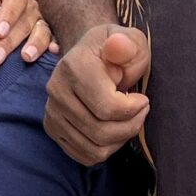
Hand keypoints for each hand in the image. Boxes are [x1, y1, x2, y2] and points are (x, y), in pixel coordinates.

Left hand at [0, 0, 54, 65]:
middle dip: (11, 40)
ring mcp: (39, 21)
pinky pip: (53, 40)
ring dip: (35, 44)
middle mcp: (28, 6)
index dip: (8, 14)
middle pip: (25, 20)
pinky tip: (53, 51)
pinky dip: (55, 44)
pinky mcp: (46, 37)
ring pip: (42, 30)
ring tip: (26, 57)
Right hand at [42, 25, 150, 165]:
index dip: (135, 109)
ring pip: (94, 148)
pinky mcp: (52, 127)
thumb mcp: (129, 40)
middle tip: (140, 112)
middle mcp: (57, 90)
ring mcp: (52, 111)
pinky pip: (84, 155)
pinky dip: (105, 149)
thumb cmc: (116, 51)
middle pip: (100, 132)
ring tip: (127, 120)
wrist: (90, 56)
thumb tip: (117, 46)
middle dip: (130, 127)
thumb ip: (127, 44)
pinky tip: (113, 130)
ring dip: (119, 140)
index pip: (108, 107)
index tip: (143, 99)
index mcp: (75, 67)